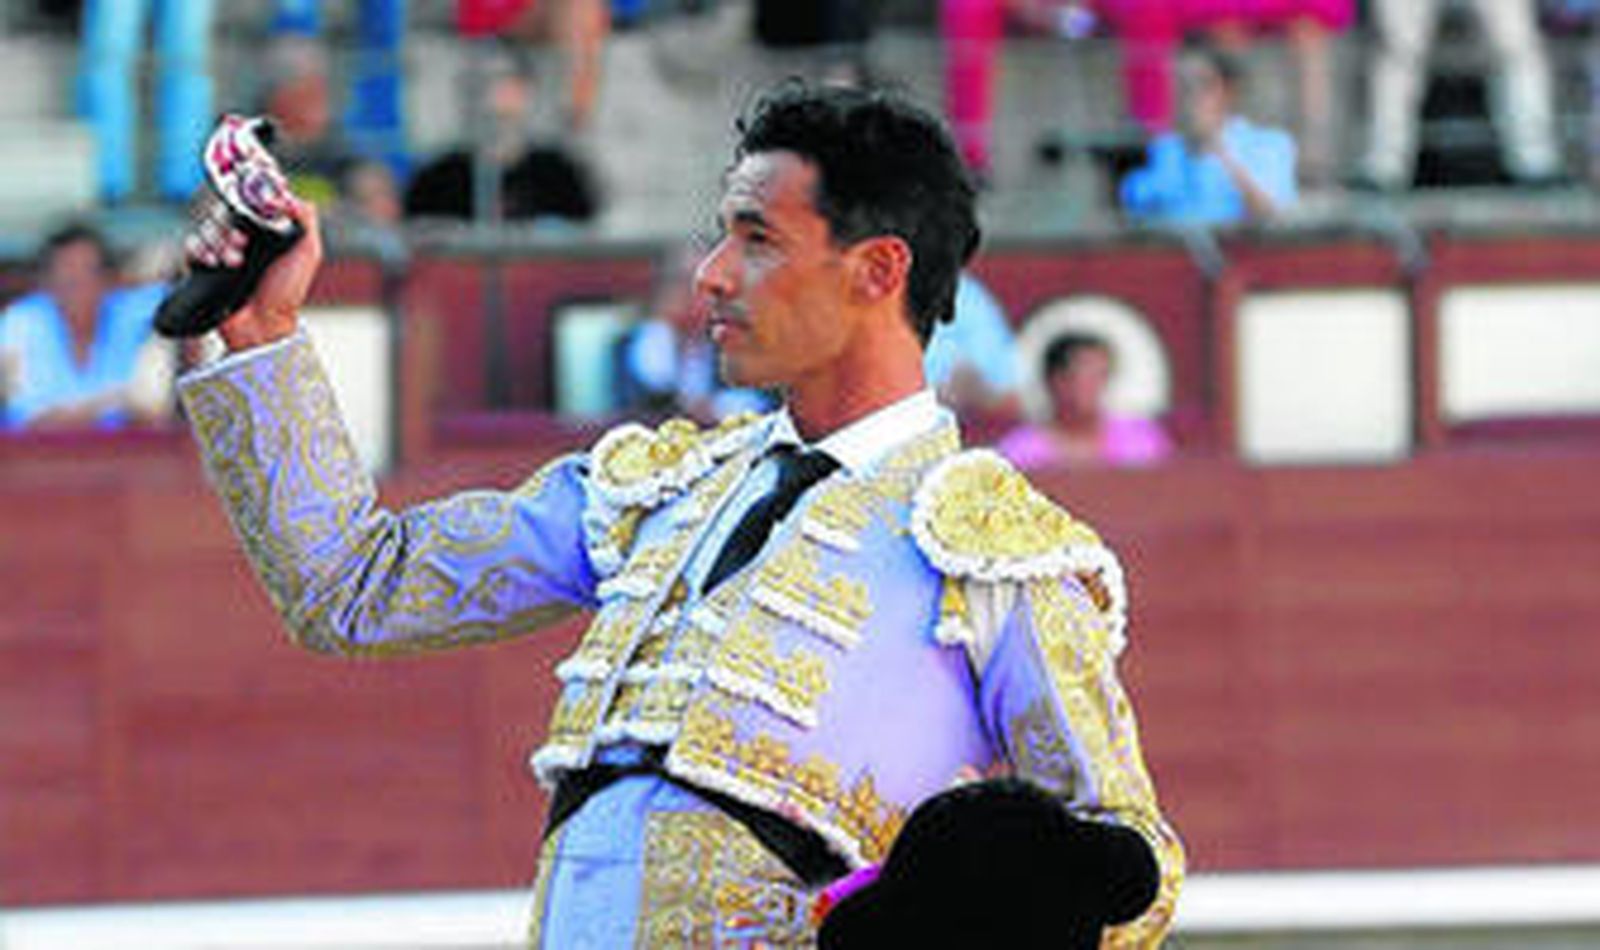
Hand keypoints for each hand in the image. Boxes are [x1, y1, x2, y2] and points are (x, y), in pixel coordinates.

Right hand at [185, 194, 322, 350]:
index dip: (247, 186)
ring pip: (209, 226)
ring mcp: (222, 249)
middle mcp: (243, 236)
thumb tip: (289, 195)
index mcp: (266, 229)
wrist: (263, 325)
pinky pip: (191, 245)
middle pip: (225, 209)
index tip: (247, 181)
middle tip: (243, 242)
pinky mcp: (204, 265)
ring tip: (235, 262)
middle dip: (232, 223)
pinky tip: (214, 263)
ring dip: (220, 241)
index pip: (251, 198)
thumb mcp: (307, 254)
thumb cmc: (287, 292)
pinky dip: (200, 250)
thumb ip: (306, 220)